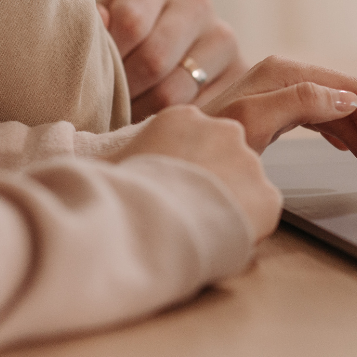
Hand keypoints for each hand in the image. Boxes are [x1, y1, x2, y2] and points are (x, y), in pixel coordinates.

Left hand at [98, 0, 246, 120]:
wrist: (170, 53)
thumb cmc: (121, 43)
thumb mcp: (100, 29)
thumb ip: (95, 28)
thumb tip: (99, 18)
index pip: (130, 23)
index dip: (108, 58)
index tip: (94, 76)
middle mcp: (196, 5)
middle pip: (153, 61)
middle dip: (125, 91)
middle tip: (108, 106)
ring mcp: (223, 40)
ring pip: (174, 93)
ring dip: (143, 113)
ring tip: (129, 116)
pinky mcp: (241, 75)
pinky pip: (199, 112)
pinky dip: (174, 123)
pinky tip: (160, 121)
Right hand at [109, 105, 281, 241]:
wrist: (136, 225)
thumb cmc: (111, 197)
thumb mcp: (110, 161)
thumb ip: (126, 155)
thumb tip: (89, 160)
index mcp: (183, 117)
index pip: (198, 139)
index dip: (186, 169)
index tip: (172, 188)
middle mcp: (223, 130)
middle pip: (227, 158)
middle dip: (213, 182)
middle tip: (185, 210)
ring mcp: (249, 161)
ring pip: (246, 185)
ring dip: (228, 205)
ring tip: (196, 229)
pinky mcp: (267, 196)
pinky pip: (262, 213)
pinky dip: (246, 228)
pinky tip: (217, 238)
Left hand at [201, 56, 356, 197]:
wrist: (166, 158)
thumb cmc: (201, 142)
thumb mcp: (249, 122)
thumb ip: (298, 102)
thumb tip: (346, 98)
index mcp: (288, 74)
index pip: (356, 94)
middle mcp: (291, 77)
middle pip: (356, 105)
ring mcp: (287, 95)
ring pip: (347, 117)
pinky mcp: (281, 112)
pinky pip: (330, 123)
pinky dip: (351, 143)